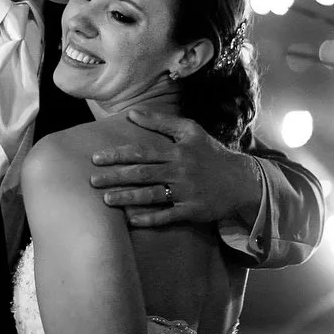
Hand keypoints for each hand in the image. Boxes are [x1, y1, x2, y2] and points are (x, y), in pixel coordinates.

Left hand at [89, 110, 259, 227]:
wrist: (241, 180)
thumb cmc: (211, 153)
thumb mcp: (191, 131)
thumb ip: (161, 121)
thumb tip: (131, 113)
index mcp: (177, 151)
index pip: (142, 152)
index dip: (118, 155)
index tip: (96, 158)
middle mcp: (180, 171)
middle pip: (142, 174)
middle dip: (115, 177)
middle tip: (92, 181)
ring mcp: (186, 192)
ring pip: (151, 196)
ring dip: (127, 198)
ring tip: (106, 200)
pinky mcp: (192, 210)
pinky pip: (167, 216)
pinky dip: (150, 218)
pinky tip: (132, 220)